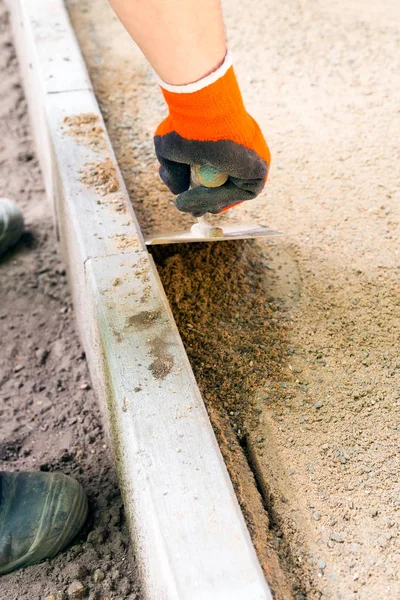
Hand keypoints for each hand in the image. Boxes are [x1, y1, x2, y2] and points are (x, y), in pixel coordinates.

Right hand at [154, 55, 270, 216]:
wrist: (201, 114)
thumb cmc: (184, 126)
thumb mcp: (170, 151)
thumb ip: (173, 172)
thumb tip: (178, 192)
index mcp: (224, 145)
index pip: (217, 175)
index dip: (201, 193)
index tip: (185, 203)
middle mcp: (241, 153)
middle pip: (226, 187)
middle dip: (207, 204)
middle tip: (191, 214)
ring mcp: (252, 162)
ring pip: (231, 194)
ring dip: (207, 204)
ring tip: (183, 204)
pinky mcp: (259, 171)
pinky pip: (240, 194)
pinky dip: (218, 199)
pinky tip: (197, 199)